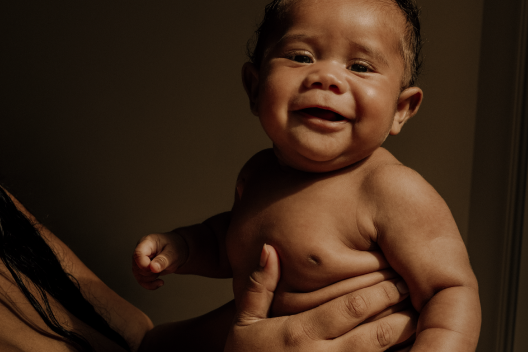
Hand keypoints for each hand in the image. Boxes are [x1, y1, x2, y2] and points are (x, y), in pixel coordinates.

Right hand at [132, 231, 188, 289]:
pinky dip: (150, 285)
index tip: (155, 269)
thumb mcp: (173, 252)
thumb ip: (163, 260)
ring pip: (138, 275)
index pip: (138, 254)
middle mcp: (141, 251)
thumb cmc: (176, 247)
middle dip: (151, 272)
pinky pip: (141, 281)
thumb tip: (153, 268)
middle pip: (137, 267)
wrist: (179, 251)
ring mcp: (140, 260)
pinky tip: (160, 282)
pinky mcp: (142, 269)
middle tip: (163, 266)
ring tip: (162, 270)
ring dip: (151, 278)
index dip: (144, 265)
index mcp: (147, 242)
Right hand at [225, 244, 415, 350]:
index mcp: (300, 333)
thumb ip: (258, 286)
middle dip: (399, 311)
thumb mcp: (244, 323)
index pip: (350, 307)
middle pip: (373, 333)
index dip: (379, 291)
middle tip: (418, 293)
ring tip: (422, 318)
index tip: (398, 276)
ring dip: (403, 338)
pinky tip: (407, 349)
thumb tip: (269, 248)